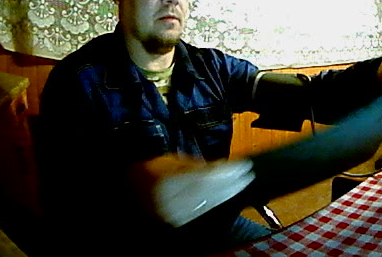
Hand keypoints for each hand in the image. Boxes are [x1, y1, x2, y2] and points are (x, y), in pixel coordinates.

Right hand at [129, 155, 254, 226]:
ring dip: (227, 194)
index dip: (226, 173)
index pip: (205, 178)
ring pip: (207, 203)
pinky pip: (201, 211)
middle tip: (247, 175)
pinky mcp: (176, 220)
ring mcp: (173, 212)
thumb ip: (198, 166)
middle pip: (209, 192)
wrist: (133, 186)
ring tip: (241, 184)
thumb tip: (223, 168)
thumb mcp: (174, 161)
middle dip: (231, 184)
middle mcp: (170, 199)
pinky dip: (216, 202)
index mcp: (169, 180)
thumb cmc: (154, 168)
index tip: (242, 166)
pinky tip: (226, 196)